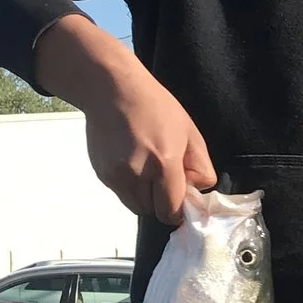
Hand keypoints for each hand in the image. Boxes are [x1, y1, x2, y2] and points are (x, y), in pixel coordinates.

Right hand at [32, 15, 215, 224]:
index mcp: (163, 163)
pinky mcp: (102, 174)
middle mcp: (137, 174)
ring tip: (148, 170)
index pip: (171, 211)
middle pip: (153, 212)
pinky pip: (121, 193)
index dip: (179, 209)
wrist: (112, 90)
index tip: (182, 196)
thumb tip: (198, 190)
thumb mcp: (190, 132)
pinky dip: (130, 187)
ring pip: (136, 206)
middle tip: (165, 178)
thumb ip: (200, 166)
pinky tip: (132, 161)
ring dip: (146, 197)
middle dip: (162, 202)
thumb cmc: (155, 107)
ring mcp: (115, 176)